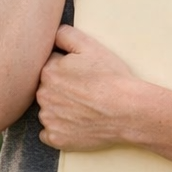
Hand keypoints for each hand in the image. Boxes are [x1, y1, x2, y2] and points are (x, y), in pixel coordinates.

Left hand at [36, 25, 141, 151]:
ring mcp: (49, 119)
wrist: (128, 110)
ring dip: (59, 109)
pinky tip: (77, 124)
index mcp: (48, 71)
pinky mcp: (56, 138)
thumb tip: (51, 34)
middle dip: (60, 88)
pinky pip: (49, 133)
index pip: (49, 66)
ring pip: (47, 110)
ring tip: (84, 107)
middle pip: (46, 89)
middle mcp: (43, 95)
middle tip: (84, 91)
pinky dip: (59, 129)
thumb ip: (65, 34)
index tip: (80, 75)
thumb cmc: (111, 77)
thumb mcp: (90, 46)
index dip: (65, 69)